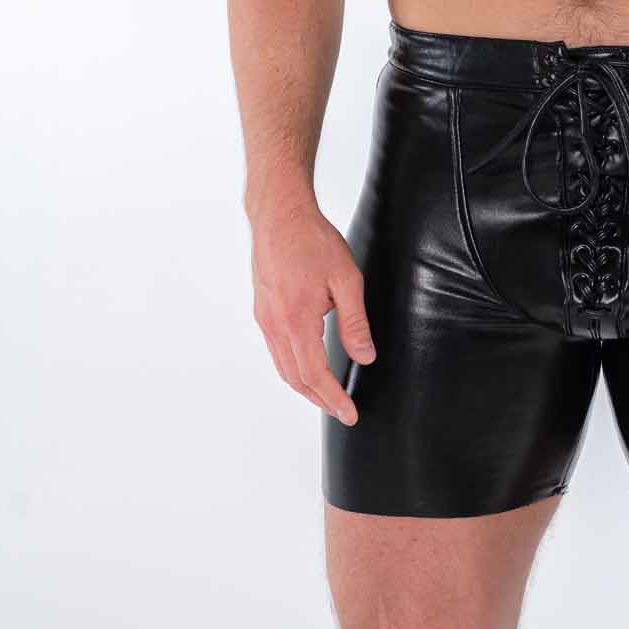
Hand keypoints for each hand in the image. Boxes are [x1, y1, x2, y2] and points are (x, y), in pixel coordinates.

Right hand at [250, 199, 375, 424]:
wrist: (280, 215)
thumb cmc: (313, 240)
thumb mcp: (346, 279)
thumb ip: (355, 322)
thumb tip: (366, 357)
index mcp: (296, 320)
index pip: (314, 374)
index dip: (333, 398)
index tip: (349, 413)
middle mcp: (275, 325)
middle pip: (295, 378)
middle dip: (320, 400)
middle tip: (342, 411)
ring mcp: (265, 319)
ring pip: (283, 367)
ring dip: (305, 387)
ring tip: (327, 396)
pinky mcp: (262, 310)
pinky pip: (276, 351)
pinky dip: (293, 368)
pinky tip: (308, 366)